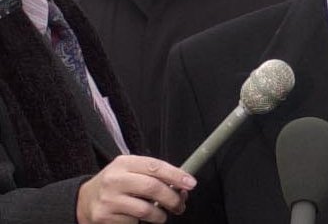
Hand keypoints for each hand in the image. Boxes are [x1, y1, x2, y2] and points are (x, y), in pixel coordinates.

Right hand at [76, 155, 196, 223]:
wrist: (83, 201)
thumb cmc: (116, 185)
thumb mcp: (130, 171)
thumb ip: (154, 175)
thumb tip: (182, 186)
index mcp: (124, 163)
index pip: (155, 167)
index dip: (176, 175)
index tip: (191, 183)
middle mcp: (115, 179)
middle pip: (152, 188)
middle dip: (172, 198)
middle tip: (180, 205)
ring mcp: (108, 199)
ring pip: (145, 210)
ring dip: (160, 216)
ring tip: (161, 216)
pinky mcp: (104, 218)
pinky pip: (133, 223)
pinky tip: (138, 219)